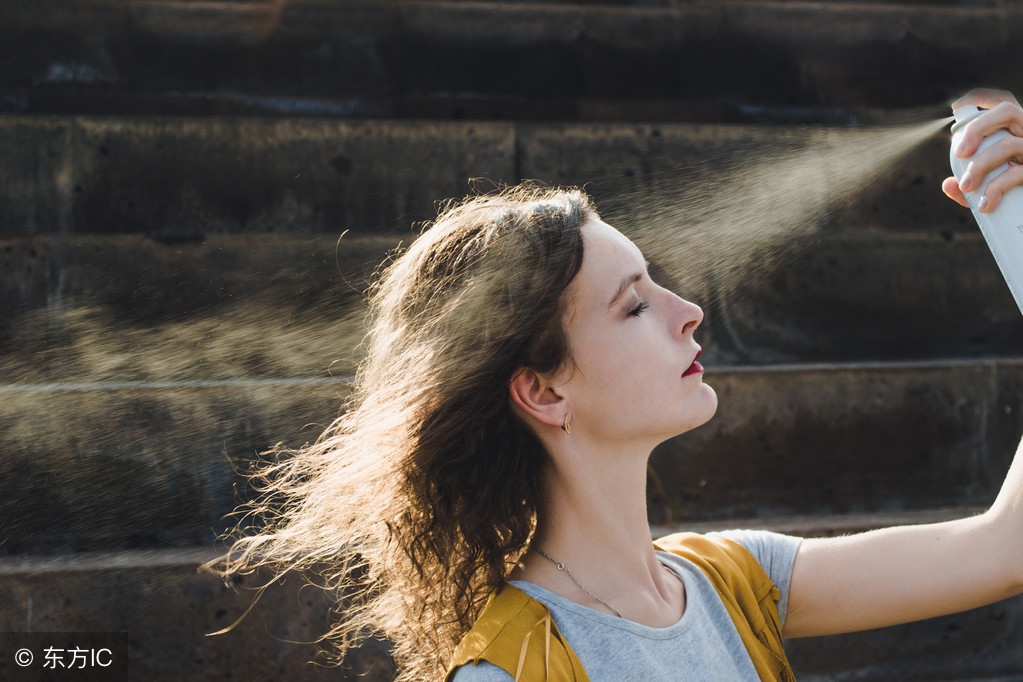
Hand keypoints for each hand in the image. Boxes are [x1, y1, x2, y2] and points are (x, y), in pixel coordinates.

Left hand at [943, 88, 1022, 211]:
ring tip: (966, 186)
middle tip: (959, 153)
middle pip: (1007, 112)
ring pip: (1009, 144)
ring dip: (980, 165)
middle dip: (977, 128)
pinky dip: (996, 188)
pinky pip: (1018, 173)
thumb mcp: (988, 190)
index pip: (1005, 103)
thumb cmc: (1013, 199)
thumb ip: (968, 187)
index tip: (955, 107)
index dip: (982, 97)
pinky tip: (985, 205)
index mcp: (1017, 132)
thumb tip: (948, 184)